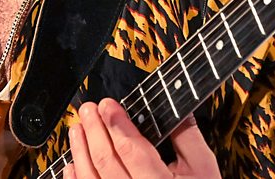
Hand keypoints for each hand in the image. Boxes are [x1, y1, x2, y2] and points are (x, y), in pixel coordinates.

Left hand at [65, 98, 220, 178]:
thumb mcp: (202, 169)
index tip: (107, 106)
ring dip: (80, 152)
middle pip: (107, 162)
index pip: (133, 150)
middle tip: (88, 110)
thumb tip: (176, 107)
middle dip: (94, 131)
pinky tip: (71, 165)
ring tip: (77, 130)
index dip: (116, 125)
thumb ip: (187, 137)